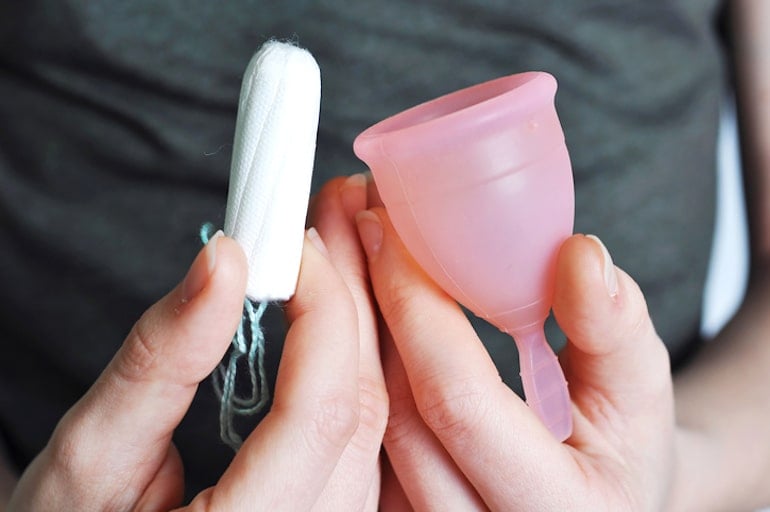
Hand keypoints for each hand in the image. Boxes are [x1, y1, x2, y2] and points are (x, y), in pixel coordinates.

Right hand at [8, 176, 387, 510]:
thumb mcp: (91, 461)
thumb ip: (160, 363)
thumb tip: (223, 263)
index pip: (324, 410)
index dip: (322, 310)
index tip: (292, 245)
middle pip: (363, 409)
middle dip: (350, 299)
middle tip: (330, 221)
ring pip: (374, 425)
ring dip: (357, 327)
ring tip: (329, 257)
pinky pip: (363, 443)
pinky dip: (350, 370)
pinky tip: (331, 322)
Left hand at [356, 207, 676, 510]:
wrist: (596, 497)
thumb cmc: (624, 443)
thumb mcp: (641, 385)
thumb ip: (616, 325)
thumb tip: (579, 255)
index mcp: (554, 506)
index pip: (458, 401)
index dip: (416, 307)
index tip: (386, 230)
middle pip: (396, 415)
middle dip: (367, 307)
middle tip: (351, 223)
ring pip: (370, 429)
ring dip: (354, 332)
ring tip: (349, 252)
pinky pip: (369, 439)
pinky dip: (360, 365)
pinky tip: (361, 307)